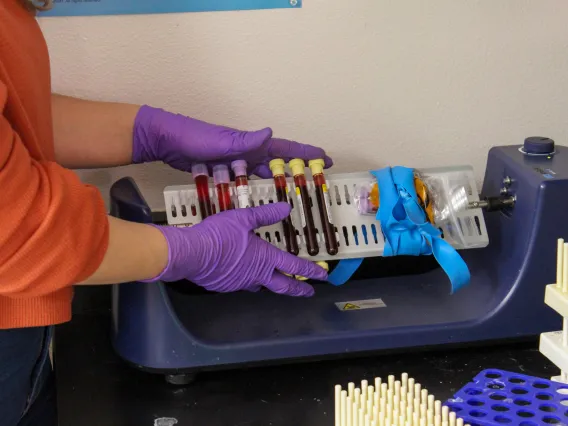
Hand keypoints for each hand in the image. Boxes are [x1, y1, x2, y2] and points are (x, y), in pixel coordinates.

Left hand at [132, 105, 332, 177]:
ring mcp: (234, 160)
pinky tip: (255, 197)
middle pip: (277, 162)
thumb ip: (244, 140)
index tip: (326, 159)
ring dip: (276, 180)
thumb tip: (269, 134)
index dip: (306, 154)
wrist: (165, 139)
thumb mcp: (220, 140)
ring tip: (290, 193)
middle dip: (297, 169)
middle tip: (314, 179)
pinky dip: (253, 187)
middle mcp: (246, 151)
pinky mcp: (222, 168)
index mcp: (250, 144)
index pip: (284, 148)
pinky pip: (243, 179)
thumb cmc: (192, 137)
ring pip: (261, 172)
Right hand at [145, 202, 326, 295]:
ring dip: (270, 283)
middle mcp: (256, 274)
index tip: (322, 276)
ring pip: (260, 285)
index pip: (293, 265)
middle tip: (309, 291)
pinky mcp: (225, 286)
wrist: (191, 254)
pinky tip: (241, 273)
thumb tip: (286, 208)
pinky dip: (246, 279)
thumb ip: (266, 214)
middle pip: (283, 285)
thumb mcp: (243, 218)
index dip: (310, 270)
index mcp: (264, 258)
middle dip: (298, 288)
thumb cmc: (219, 235)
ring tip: (273, 280)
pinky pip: (241, 284)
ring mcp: (240, 283)